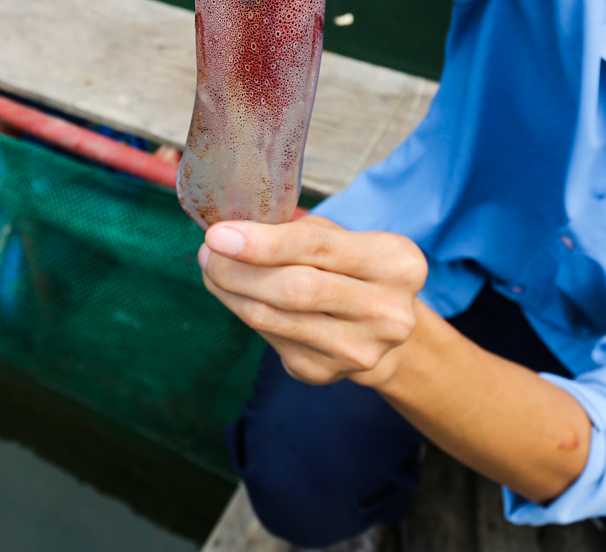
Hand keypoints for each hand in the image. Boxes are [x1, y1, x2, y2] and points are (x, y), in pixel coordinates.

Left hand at [198, 216, 427, 385]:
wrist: (382, 328)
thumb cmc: (353, 268)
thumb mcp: (344, 238)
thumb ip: (298, 233)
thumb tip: (230, 233)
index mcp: (396, 263)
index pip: (318, 246)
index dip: (264, 241)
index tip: (219, 234)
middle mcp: (386, 312)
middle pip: (295, 289)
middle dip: (239, 270)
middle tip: (208, 253)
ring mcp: (358, 350)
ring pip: (274, 318)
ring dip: (232, 292)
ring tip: (213, 270)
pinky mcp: (326, 373)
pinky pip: (268, 339)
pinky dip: (244, 313)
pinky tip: (238, 297)